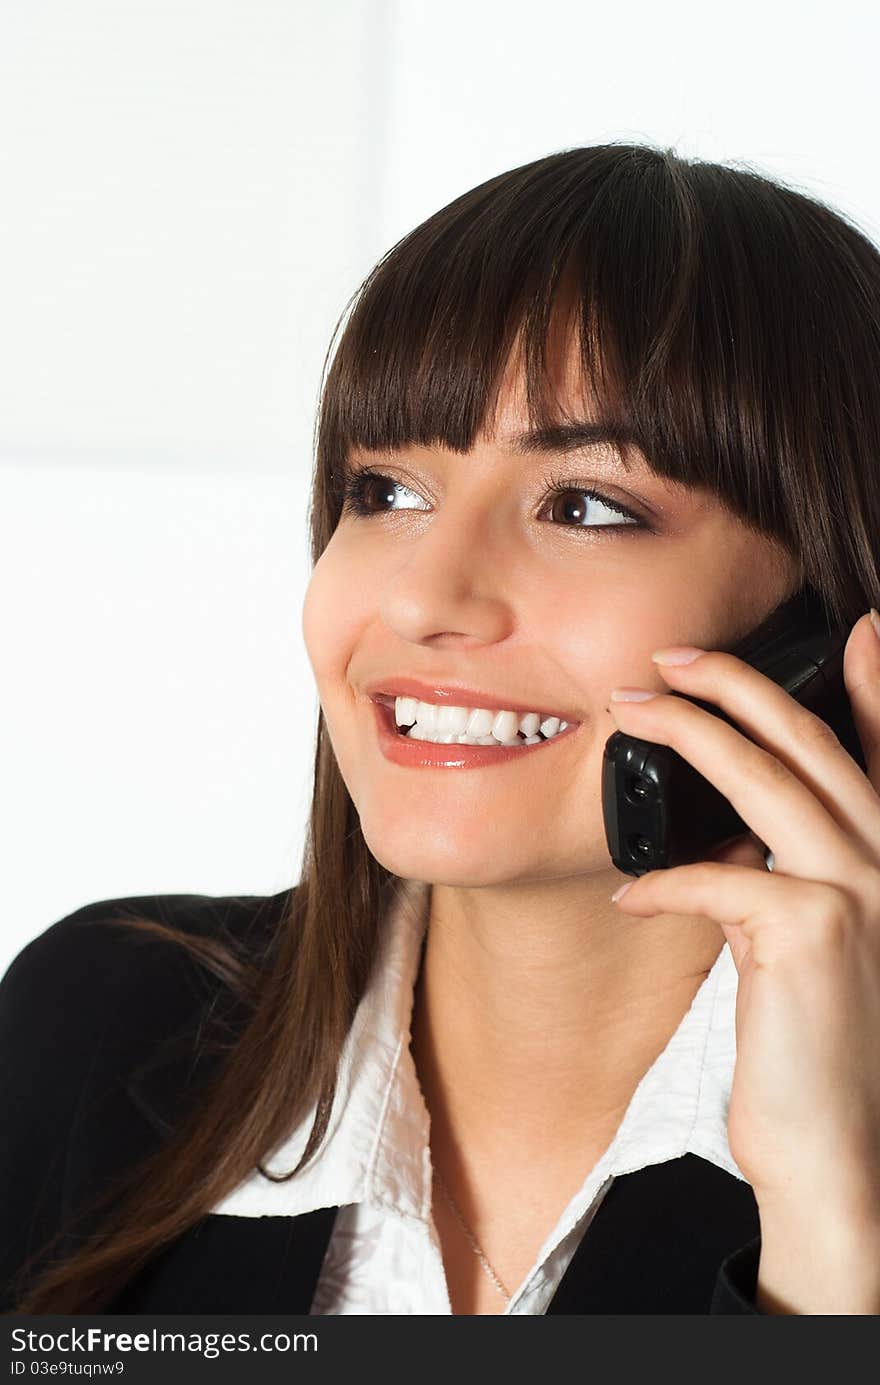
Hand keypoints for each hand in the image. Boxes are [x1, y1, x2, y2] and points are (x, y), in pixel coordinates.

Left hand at [606, 612, 879, 1232]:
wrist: (842, 1155)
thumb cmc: (819, 1053)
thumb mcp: (818, 950)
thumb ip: (791, 882)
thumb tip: (731, 840)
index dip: (876, 685)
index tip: (860, 627)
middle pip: (811, 744)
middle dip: (739, 686)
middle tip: (673, 657)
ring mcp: (862, 894)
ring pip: (767, 780)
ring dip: (690, 735)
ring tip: (631, 714)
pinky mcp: (813, 934)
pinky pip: (719, 878)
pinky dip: (665, 880)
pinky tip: (631, 894)